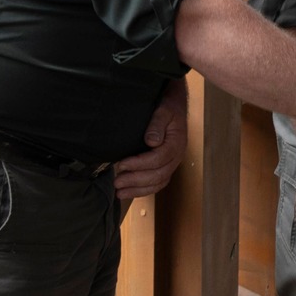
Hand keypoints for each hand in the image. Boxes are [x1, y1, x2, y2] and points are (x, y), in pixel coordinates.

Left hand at [111, 78, 187, 199]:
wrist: (175, 103)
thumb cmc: (168, 105)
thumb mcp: (163, 109)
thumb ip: (157, 124)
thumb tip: (151, 141)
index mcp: (177, 142)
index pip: (159, 158)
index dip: (140, 164)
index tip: (122, 164)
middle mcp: (177, 155)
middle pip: (159, 173)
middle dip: (137, 180)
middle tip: (117, 182)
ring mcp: (173, 161)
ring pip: (159, 181)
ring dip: (139, 189)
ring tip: (120, 192)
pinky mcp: (167, 165)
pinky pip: (159, 182)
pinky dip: (145, 189)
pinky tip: (130, 191)